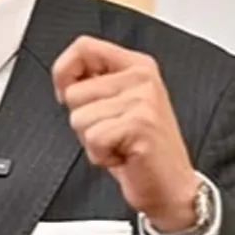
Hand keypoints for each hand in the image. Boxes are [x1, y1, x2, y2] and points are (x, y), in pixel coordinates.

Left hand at [52, 36, 199, 231]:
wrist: (171, 187)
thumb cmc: (140, 150)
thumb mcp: (117, 105)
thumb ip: (94, 83)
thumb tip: (63, 75)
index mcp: (136, 66)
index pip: (84, 47)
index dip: (64, 70)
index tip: (66, 91)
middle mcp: (142, 78)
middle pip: (74, 92)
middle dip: (83, 120)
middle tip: (113, 132)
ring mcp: (143, 100)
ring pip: (79, 118)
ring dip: (92, 140)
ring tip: (119, 144)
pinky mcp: (141, 124)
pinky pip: (93, 139)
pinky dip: (100, 155)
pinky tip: (124, 156)